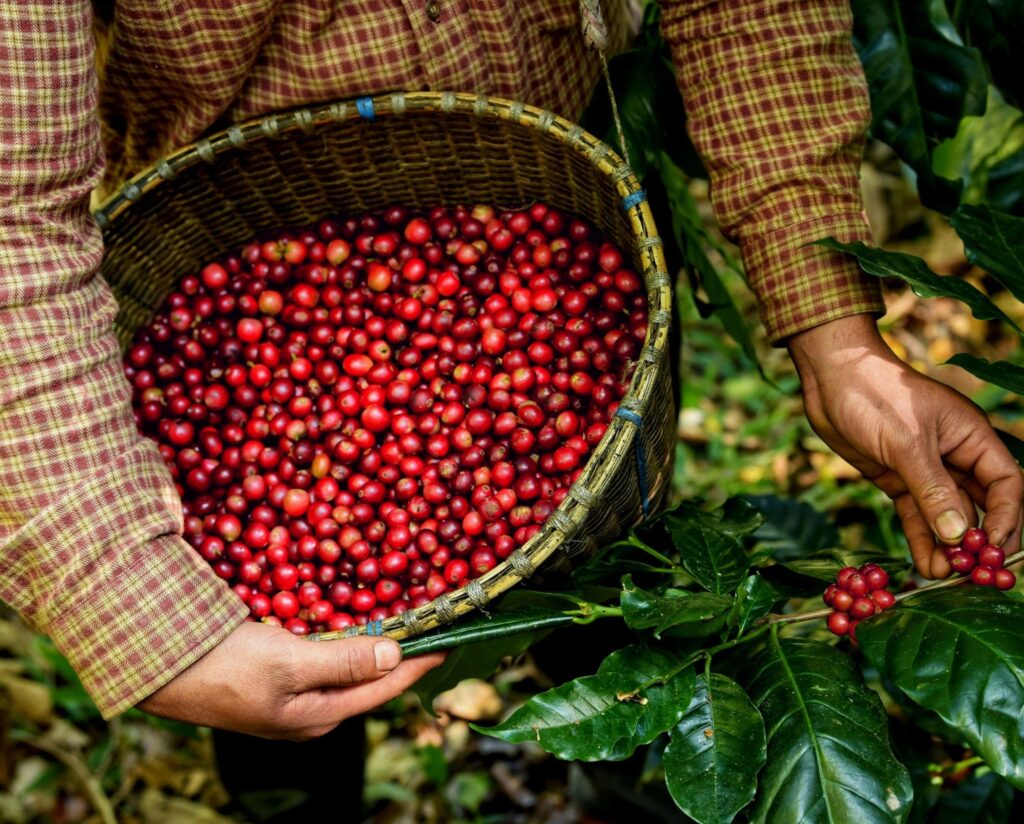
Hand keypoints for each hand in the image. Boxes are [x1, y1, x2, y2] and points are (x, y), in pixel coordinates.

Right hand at [137, 621, 444, 738]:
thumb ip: (344, 662)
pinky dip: (344, 639)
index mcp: (320, 716)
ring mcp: (293, 696)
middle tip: (430, 624)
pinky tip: (352, 621)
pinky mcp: (276, 677)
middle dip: (401, 653)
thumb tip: (395, 654)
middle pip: (370, 681)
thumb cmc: (224, 667)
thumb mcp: (289, 663)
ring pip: (347, 667)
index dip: (419, 662)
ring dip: (374, 644)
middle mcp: (312, 711)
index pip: (385, 687)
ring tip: (403, 619)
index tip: (450, 639)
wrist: (158, 666)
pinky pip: (324, 657)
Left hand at [787, 314, 1022, 577]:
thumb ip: (934, 490)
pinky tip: (924, 565)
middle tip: (972, 574)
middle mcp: (955, 456)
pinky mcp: (898, 479)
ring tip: (943, 578)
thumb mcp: (906, 443)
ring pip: (947, 516)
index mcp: (972, 437)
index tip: (994, 550)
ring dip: (947, 546)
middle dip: (977, 540)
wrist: (830, 377)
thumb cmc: (875, 395)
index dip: (1006, 518)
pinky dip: (921, 539)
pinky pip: (918, 515)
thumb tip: (961, 536)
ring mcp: (926, 470)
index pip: (1005, 484)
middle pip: (980, 505)